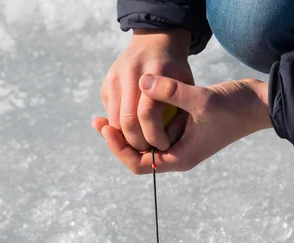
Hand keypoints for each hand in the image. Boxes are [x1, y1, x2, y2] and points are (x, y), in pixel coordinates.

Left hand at [92, 75, 271, 173]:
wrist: (259, 105)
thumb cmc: (236, 108)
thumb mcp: (202, 99)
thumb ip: (172, 92)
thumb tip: (144, 82)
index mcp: (180, 158)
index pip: (140, 164)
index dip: (119, 149)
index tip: (106, 128)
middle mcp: (177, 155)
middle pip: (138, 157)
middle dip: (117, 142)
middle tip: (98, 122)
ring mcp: (180, 144)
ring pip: (145, 145)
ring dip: (126, 133)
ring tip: (105, 118)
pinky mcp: (183, 131)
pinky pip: (154, 132)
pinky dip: (140, 123)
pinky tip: (130, 108)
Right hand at [96, 29, 192, 151]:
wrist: (155, 41)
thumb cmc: (177, 72)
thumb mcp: (188, 87)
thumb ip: (180, 113)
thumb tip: (164, 146)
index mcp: (155, 72)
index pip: (147, 115)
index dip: (155, 136)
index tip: (163, 146)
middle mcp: (131, 73)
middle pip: (127, 122)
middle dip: (138, 143)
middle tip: (150, 151)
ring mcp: (115, 78)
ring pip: (114, 122)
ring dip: (127, 139)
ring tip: (142, 144)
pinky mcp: (106, 84)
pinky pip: (110, 115)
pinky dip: (120, 128)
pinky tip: (134, 129)